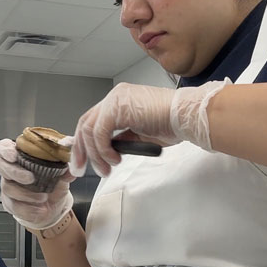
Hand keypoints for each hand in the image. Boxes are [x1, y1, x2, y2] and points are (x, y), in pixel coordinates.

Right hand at [0, 139, 74, 229]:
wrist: (53, 207)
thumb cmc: (53, 185)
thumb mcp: (61, 175)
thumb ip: (65, 170)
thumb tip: (71, 167)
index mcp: (21, 157)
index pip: (4, 147)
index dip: (5, 150)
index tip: (14, 155)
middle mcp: (11, 170)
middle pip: (0, 165)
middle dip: (15, 172)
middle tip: (31, 178)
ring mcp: (8, 187)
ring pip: (8, 187)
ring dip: (26, 193)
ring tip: (43, 197)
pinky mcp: (10, 203)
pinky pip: (14, 206)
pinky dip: (29, 209)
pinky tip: (40, 210)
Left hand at [70, 79, 229, 176]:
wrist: (186, 116)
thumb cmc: (172, 123)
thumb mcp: (140, 134)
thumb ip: (122, 138)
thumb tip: (110, 148)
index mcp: (120, 100)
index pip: (93, 120)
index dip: (85, 142)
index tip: (84, 161)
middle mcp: (114, 96)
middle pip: (85, 123)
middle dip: (81, 150)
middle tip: (80, 169)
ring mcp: (114, 100)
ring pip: (90, 130)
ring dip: (95, 154)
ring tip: (106, 169)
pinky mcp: (117, 108)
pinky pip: (99, 133)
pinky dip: (103, 150)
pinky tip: (115, 159)